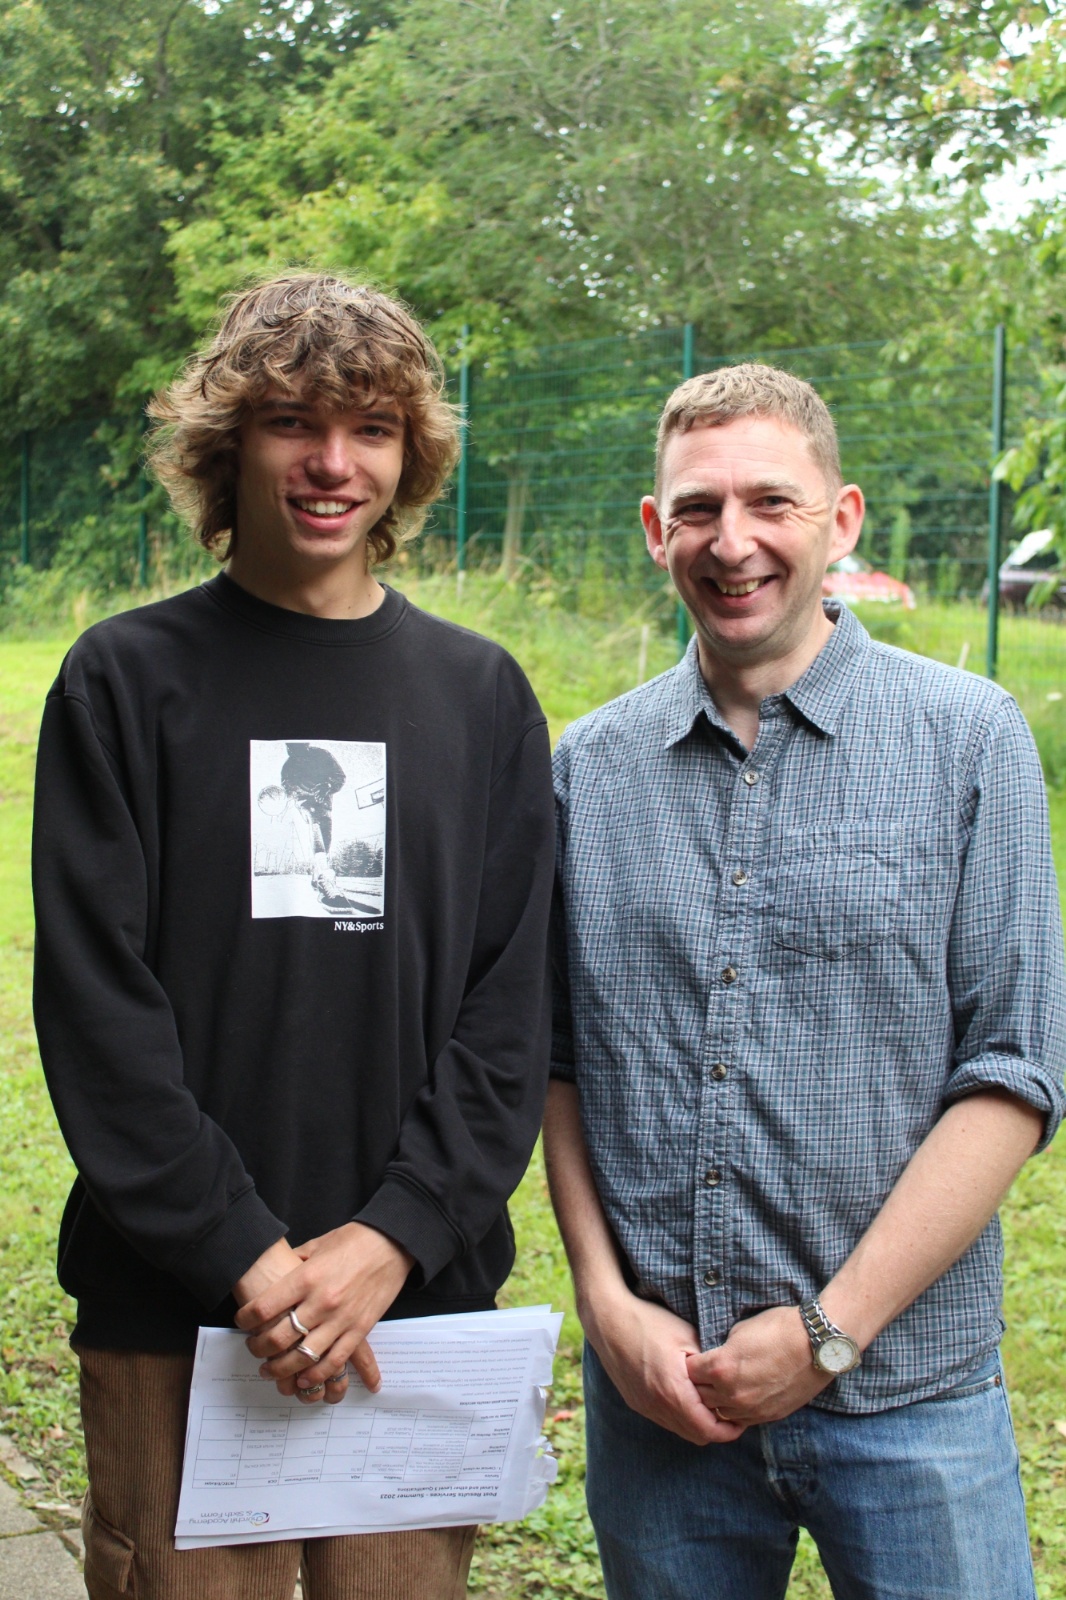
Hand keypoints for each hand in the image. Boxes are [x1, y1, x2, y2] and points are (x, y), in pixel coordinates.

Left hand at [234, 1223, 413, 1404]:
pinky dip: (316, 1374)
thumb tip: (279, 1272)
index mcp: (307, 1277)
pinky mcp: (359, 1330)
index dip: (246, 1317)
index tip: (242, 1319)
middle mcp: (321, 1302)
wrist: (393, 1242)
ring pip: (303, 1356)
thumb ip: (296, 1261)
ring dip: (282, 1368)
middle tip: (253, 1348)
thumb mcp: (318, 1244)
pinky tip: (302, 1378)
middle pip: (279, 1337)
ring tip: (270, 1369)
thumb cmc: (355, 1239)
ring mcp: (342, 1319)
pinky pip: (335, 1361)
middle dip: (259, 1347)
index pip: (264, 1306)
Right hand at [583, 1287, 745, 1446]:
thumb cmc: (650, 1322)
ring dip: (697, 1424)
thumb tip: (729, 1377)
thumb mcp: (687, 1336)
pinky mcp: (635, 1401)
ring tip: (711, 1404)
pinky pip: (664, 1419)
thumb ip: (709, 1363)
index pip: (708, 1430)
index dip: (729, 1430)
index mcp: (673, 1392)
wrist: (608, 1319)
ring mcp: (643, 1406)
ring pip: (679, 1429)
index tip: (741, 1419)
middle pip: (695, 1436)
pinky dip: (680, 1416)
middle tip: (731, 1413)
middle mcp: (657, 1406)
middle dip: (716, 1429)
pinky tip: (687, 1396)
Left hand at [686, 1306, 832, 1425]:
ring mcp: (751, 1409)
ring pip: (719, 1412)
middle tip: (702, 1374)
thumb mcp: (740, 1330)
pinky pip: (741, 1419)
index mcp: (721, 1368)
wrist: (817, 1344)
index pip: (689, 1372)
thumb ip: (722, 1349)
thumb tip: (714, 1357)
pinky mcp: (768, 1416)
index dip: (690, 1363)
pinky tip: (739, 1396)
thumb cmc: (779, 1329)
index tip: (693, 1359)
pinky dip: (735, 1410)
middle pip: (700, 1397)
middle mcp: (732, 1393)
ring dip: (715, 1401)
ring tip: (720, 1386)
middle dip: (698, 1384)